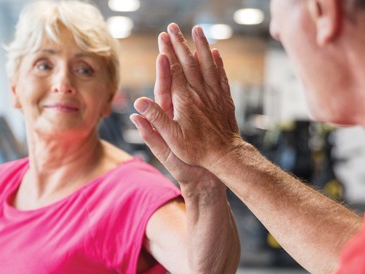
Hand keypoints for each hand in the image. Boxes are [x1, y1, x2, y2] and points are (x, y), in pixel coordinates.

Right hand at [132, 23, 241, 169]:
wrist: (226, 156)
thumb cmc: (196, 150)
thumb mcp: (171, 139)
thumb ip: (155, 119)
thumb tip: (138, 104)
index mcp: (184, 100)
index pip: (174, 70)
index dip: (168, 52)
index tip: (162, 37)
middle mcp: (199, 93)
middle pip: (189, 62)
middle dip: (180, 43)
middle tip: (173, 27)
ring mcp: (214, 95)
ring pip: (208, 64)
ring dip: (202, 46)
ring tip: (197, 30)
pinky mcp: (224, 100)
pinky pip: (221, 76)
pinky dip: (218, 63)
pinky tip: (216, 52)